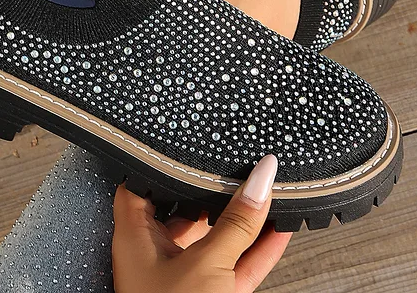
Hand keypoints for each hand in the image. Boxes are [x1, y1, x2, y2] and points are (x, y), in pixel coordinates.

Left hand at [112, 155, 291, 292]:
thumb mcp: (208, 264)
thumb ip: (237, 221)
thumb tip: (263, 175)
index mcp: (136, 237)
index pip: (142, 183)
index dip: (161, 161)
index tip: (188, 140)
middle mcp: (157, 253)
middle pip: (185, 207)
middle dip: (214, 188)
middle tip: (239, 162)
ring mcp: (185, 276)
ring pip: (216, 236)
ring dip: (243, 217)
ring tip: (268, 188)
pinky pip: (235, 264)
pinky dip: (257, 248)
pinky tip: (280, 227)